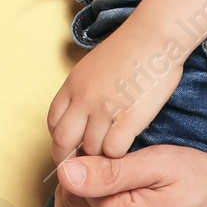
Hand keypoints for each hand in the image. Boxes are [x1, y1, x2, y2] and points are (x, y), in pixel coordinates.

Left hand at [48, 29, 182, 160]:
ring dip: (99, 158)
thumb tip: (79, 116)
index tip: (71, 149)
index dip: (60, 140)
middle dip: (69, 160)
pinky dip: (119, 156)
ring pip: (90, 150)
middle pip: (63, 142)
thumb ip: (83, 91)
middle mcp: (83, 98)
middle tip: (84, 169)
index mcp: (72, 85)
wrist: (153, 37)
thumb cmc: (129, 51)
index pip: (53, 123)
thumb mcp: (93, 67)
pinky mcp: (128, 118)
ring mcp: (104, 109)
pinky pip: (114, 151)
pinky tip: (128, 151)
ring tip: (110, 160)